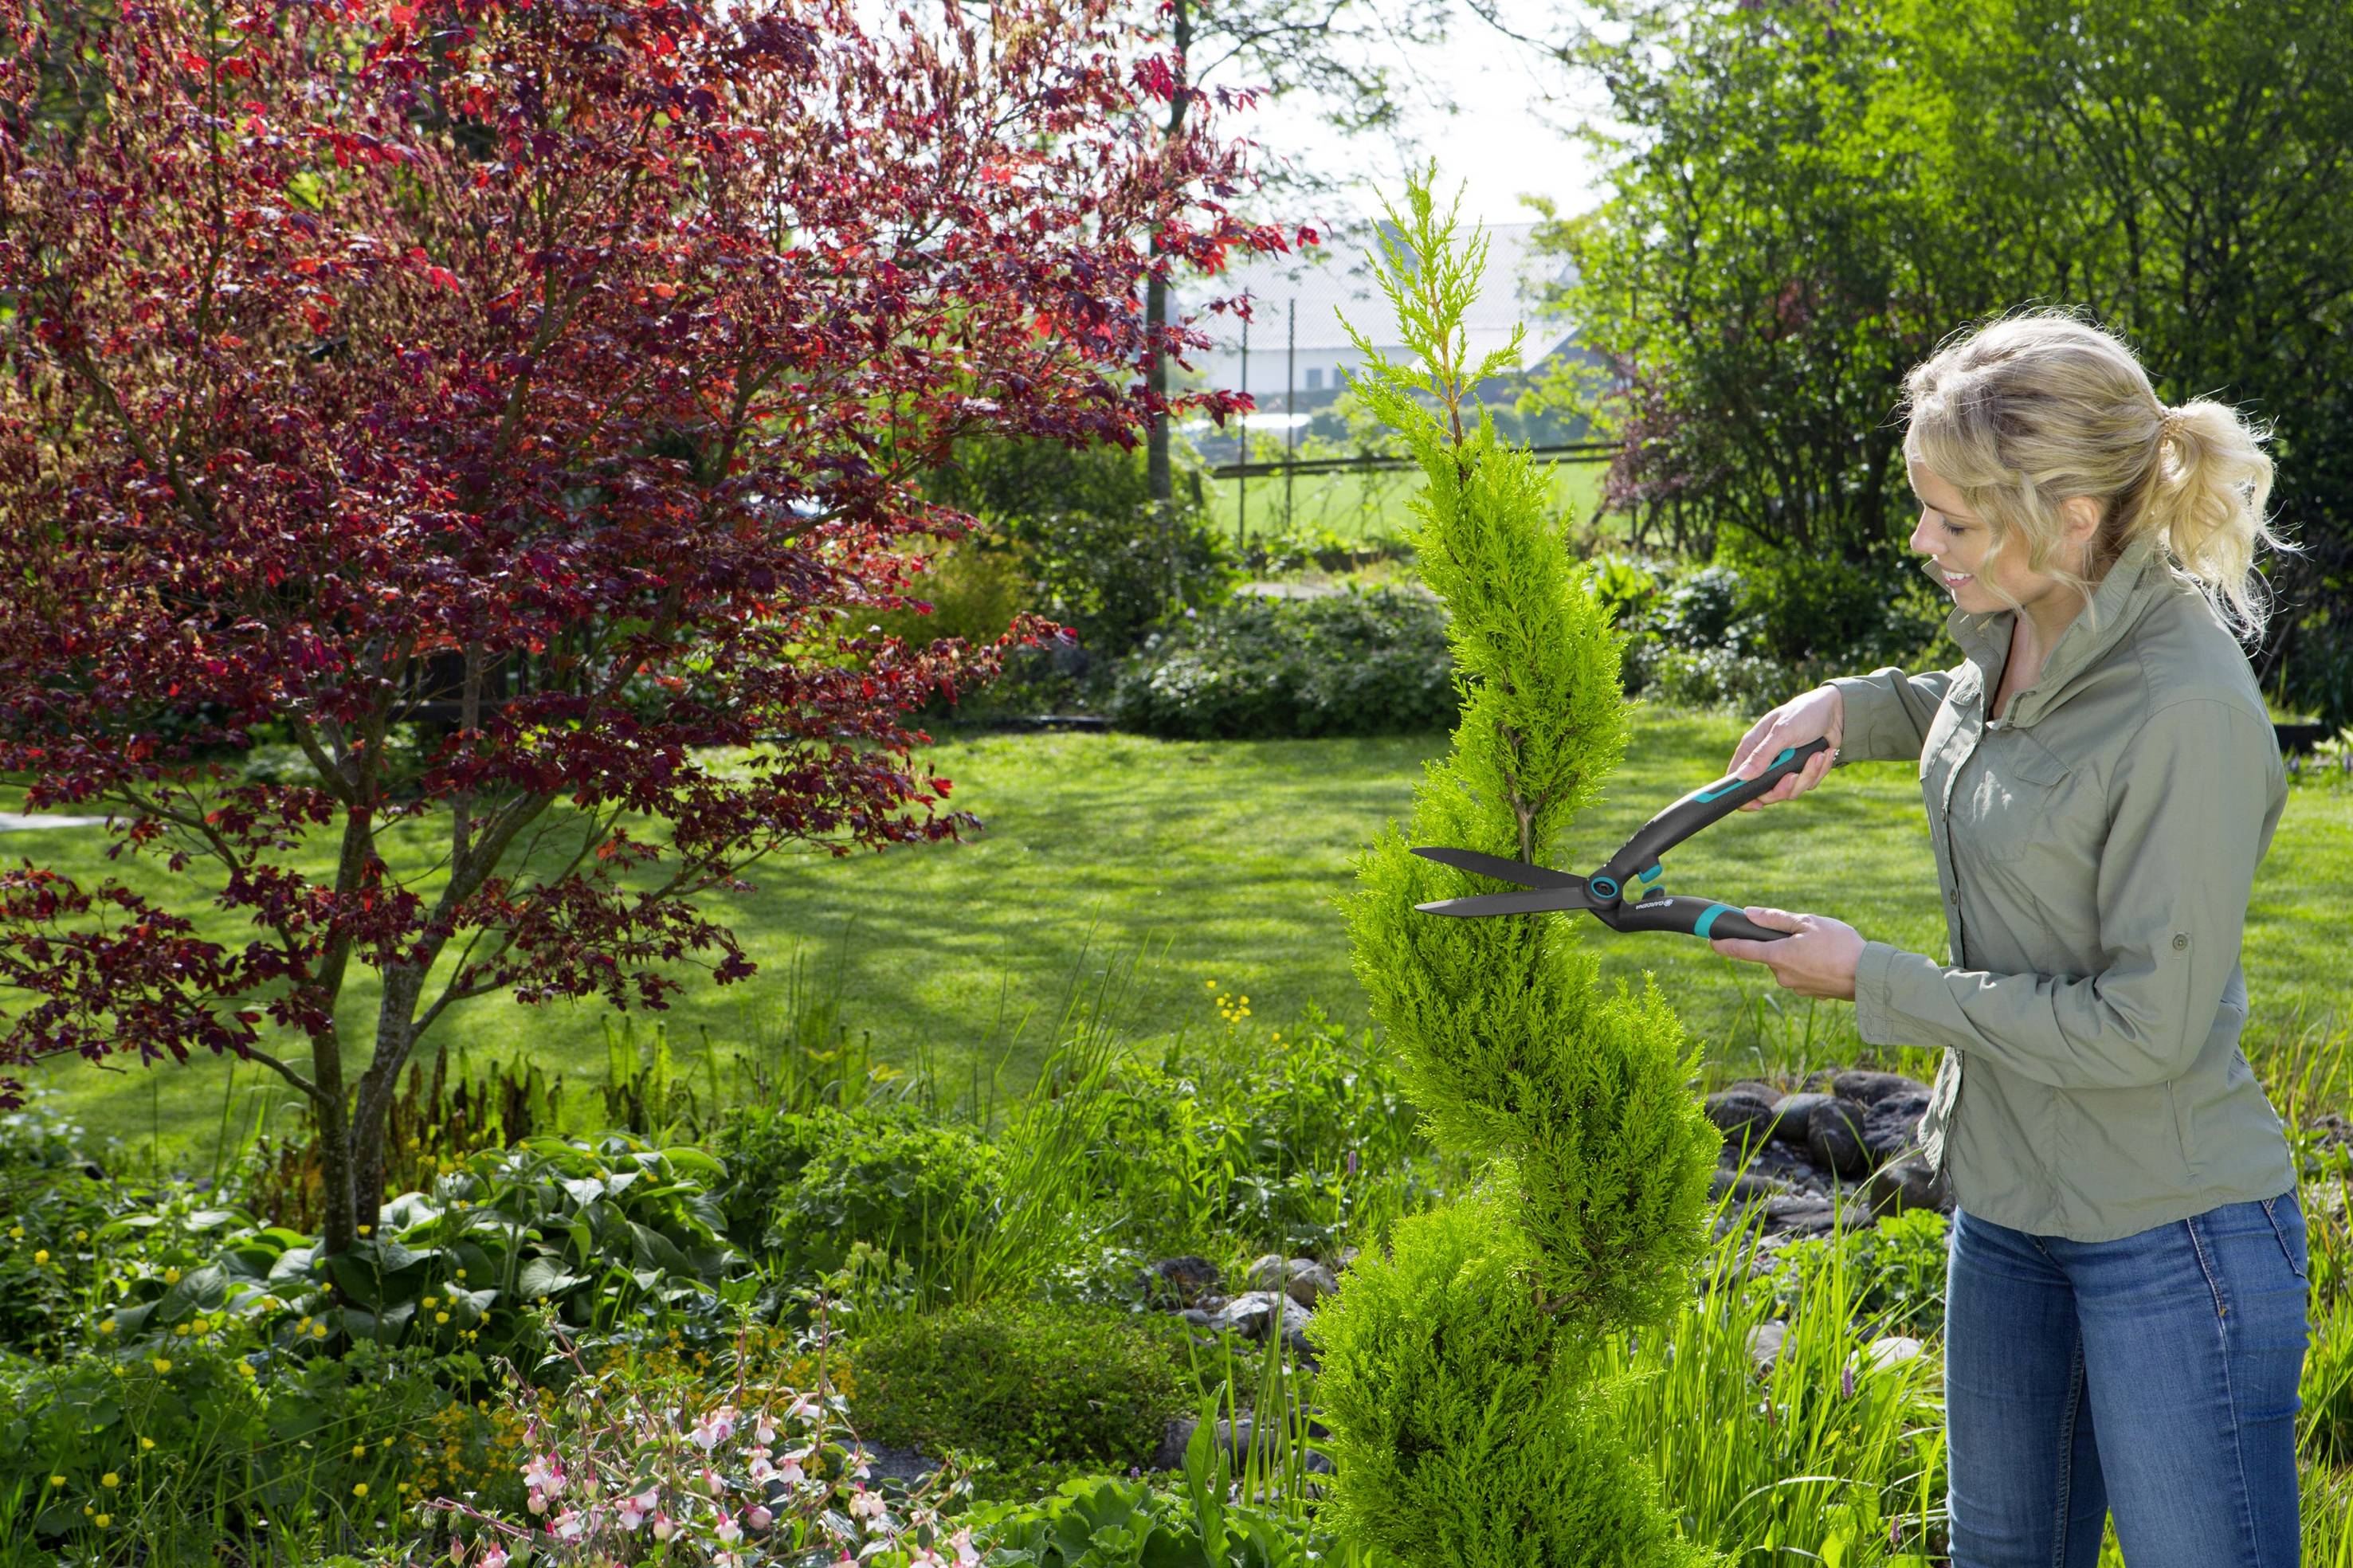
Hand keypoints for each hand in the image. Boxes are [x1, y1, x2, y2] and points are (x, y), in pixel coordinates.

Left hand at [1709, 907, 1863, 999]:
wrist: (1870, 977)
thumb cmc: (1841, 946)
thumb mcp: (1808, 922)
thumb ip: (1775, 919)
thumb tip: (1749, 914)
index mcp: (1777, 956)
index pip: (1741, 950)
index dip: (1723, 944)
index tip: (1711, 939)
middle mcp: (1781, 975)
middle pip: (1771, 954)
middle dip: (1782, 943)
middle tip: (1806, 934)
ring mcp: (1795, 987)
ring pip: (1788, 964)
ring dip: (1799, 954)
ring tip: (1824, 948)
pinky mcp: (1809, 993)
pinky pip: (1803, 974)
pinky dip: (1811, 965)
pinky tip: (1829, 961)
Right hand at [1728, 685, 1844, 810]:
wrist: (1837, 711)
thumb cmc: (1805, 713)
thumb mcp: (1782, 731)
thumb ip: (1762, 755)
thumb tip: (1742, 776)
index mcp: (1753, 748)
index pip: (1737, 778)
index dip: (1742, 795)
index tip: (1757, 804)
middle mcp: (1766, 761)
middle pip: (1765, 793)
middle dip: (1784, 788)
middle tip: (1794, 775)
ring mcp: (1784, 768)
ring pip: (1790, 791)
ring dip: (1808, 775)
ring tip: (1818, 755)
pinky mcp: (1802, 771)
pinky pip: (1808, 784)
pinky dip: (1819, 770)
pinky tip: (1824, 753)